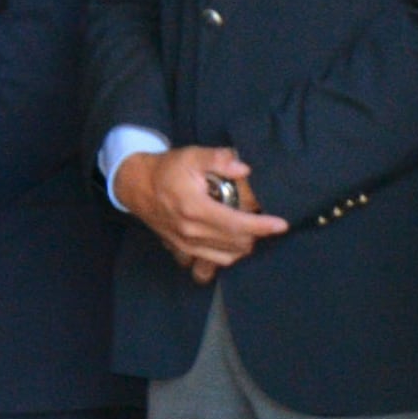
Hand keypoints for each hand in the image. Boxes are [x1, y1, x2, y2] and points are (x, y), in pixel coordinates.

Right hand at [115, 145, 285, 278]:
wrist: (136, 186)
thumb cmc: (167, 170)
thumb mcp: (191, 156)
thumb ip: (218, 159)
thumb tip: (244, 169)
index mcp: (196, 209)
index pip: (237, 224)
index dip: (262, 226)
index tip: (281, 224)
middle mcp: (191, 232)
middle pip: (237, 243)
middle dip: (257, 234)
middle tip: (265, 221)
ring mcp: (186, 244)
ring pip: (227, 256)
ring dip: (244, 245)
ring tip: (251, 229)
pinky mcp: (182, 250)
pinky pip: (213, 262)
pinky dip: (229, 254)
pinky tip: (234, 241)